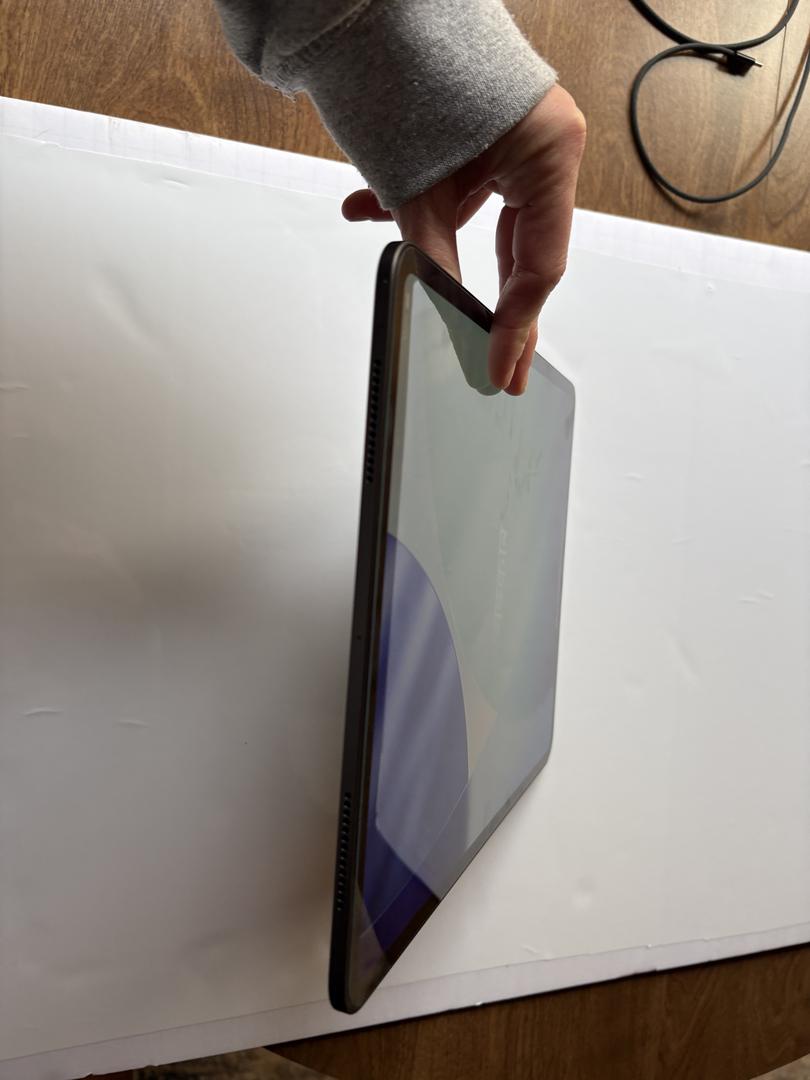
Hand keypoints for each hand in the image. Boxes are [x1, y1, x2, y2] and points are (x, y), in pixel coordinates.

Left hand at [342, 85, 585, 393]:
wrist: (363, 12)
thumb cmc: (403, 74)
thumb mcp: (418, 188)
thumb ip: (436, 256)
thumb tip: (445, 313)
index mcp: (550, 152)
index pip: (540, 264)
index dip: (518, 325)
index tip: (502, 368)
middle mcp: (544, 144)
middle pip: (523, 250)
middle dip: (495, 308)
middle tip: (497, 367)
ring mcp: (515, 139)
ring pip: (483, 218)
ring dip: (434, 239)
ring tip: (404, 259)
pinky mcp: (482, 135)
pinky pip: (461, 189)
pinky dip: (419, 204)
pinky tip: (367, 207)